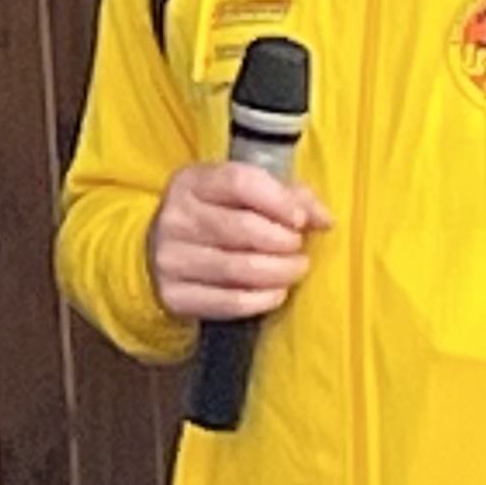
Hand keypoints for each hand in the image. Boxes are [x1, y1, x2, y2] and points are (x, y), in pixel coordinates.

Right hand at [146, 160, 330, 321]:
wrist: (161, 254)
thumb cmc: (217, 218)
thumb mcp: (242, 195)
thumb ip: (288, 196)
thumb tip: (323, 220)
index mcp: (191, 183)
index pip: (239, 182)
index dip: (279, 201)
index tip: (302, 219)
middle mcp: (175, 217)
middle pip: (244, 228)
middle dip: (285, 242)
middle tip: (298, 248)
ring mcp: (170, 258)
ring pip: (240, 268)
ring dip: (280, 272)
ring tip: (293, 269)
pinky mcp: (174, 295)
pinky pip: (230, 302)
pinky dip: (263, 300)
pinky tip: (276, 293)